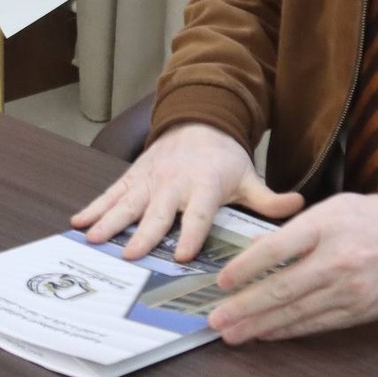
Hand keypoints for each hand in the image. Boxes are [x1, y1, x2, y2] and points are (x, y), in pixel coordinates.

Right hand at [71, 122, 304, 260]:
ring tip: (93, 238)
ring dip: (109, 221)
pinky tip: (78, 222)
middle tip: (130, 255)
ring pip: (127, 203)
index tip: (180, 255)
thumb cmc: (223, 158)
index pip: (198, 215)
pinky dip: (95, 207)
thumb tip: (299, 204)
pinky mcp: (133, 176)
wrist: (197, 120)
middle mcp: (173, 183)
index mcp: (203, 186)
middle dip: (143, 234)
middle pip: (157, 212)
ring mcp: (149, 180)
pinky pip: (111, 192)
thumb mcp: (248, 176)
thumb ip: (269, 198)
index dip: (190, 235)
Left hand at [208, 192, 377, 342]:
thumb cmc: (371, 219)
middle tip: (217, 319)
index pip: (276, 250)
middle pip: (282, 288)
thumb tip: (256, 249)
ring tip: (234, 334)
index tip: (221, 281)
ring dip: (261, 326)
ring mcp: (348, 291)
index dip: (245, 268)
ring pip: (296, 313)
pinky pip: (317, 324)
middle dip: (245, 307)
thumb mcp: (331, 208)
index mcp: (325, 227)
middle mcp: (335, 261)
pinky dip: (289, 331)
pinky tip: (267, 334)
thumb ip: (293, 229)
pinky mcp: (358, 312)